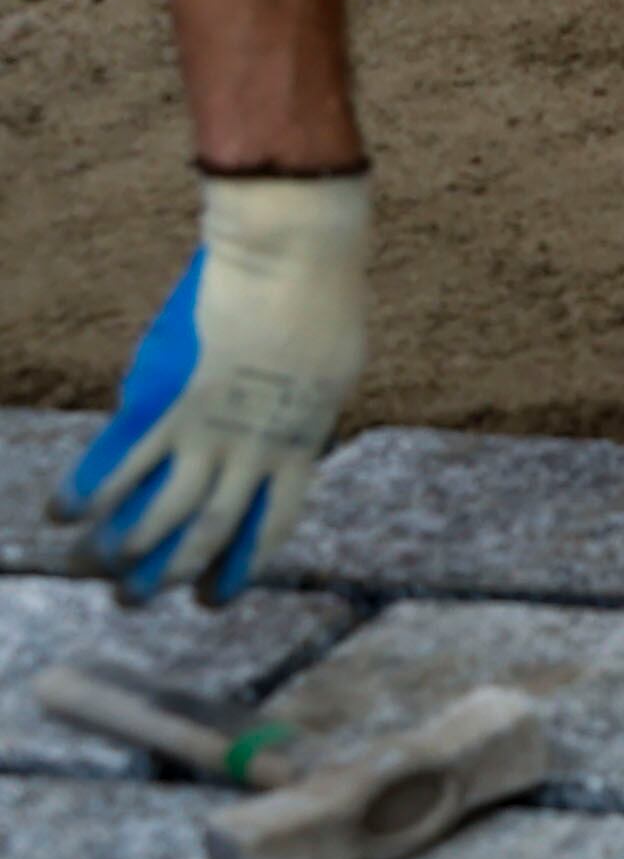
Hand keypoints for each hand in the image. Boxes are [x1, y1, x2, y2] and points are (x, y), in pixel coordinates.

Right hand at [60, 173, 369, 601]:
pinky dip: (87, 492)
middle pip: (208, 532)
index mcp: (301, 445)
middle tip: (132, 600)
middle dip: (167, 574)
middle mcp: (255, 450)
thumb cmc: (321, 301)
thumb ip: (300, 412)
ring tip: (90, 569)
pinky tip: (60, 516)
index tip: (211, 597)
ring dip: (121, 547)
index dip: (239, 567)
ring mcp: (209, 428)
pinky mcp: (167, 401)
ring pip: (161, 510)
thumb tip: (285, 437)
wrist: (293, 259)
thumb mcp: (327, 371)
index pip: (270, 526)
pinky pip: (121, 460)